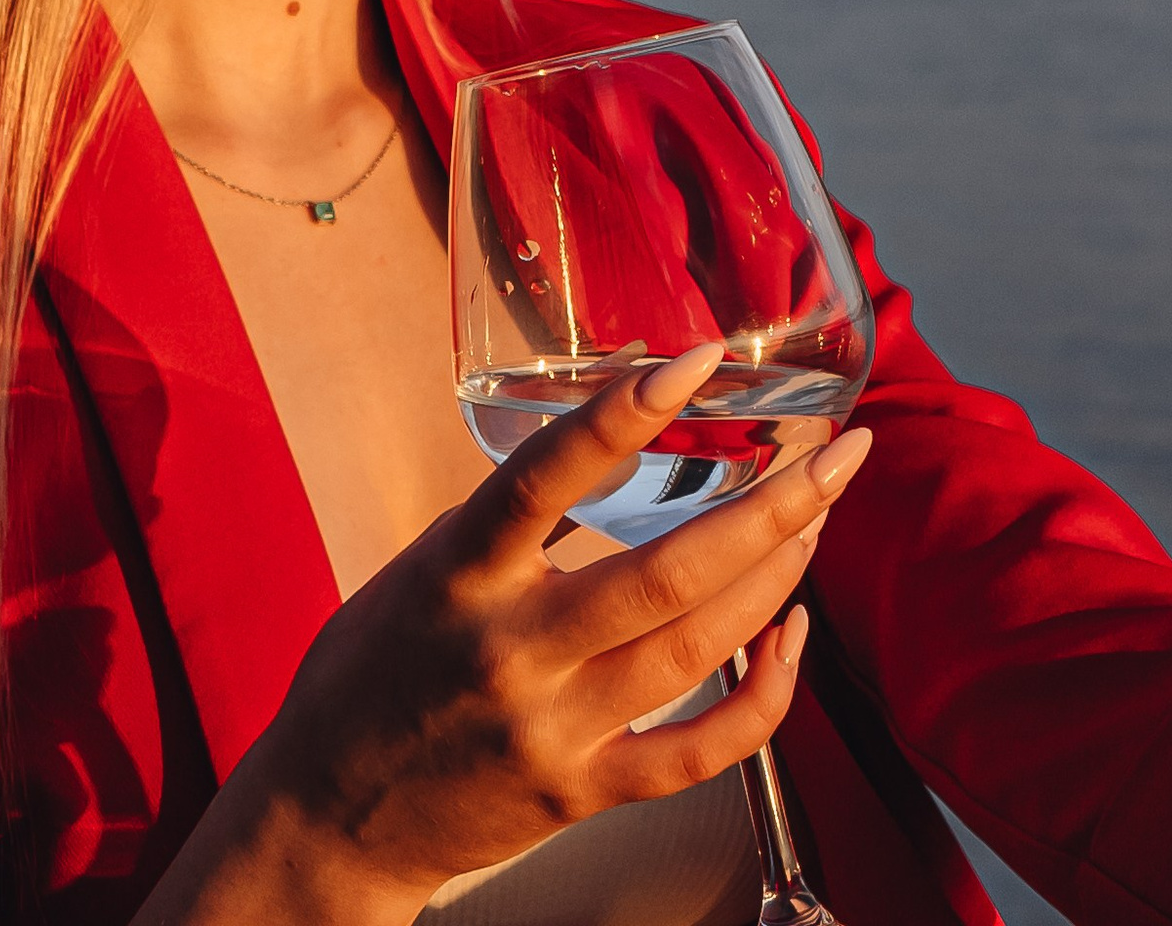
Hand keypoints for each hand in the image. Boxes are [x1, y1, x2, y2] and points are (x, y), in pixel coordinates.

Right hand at [142, 342, 871, 924]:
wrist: (330, 815)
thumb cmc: (374, 669)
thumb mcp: (424, 568)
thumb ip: (512, 522)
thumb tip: (610, 444)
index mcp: (458, 575)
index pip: (543, 478)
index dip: (621, 415)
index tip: (695, 357)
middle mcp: (511, 651)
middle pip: (664, 575)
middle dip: (771, 508)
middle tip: (841, 452)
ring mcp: (554, 730)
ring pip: (696, 651)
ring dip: (776, 577)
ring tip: (820, 515)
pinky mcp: (583, 793)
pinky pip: (697, 752)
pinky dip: (760, 697)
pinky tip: (792, 638)